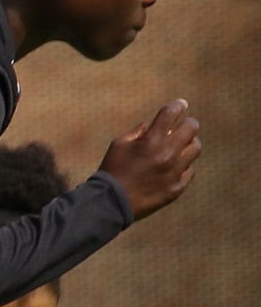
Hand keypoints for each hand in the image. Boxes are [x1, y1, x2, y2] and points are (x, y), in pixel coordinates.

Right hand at [98, 99, 199, 217]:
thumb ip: (139, 131)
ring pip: (195, 148)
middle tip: (186, 125)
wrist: (110, 202)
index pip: (171, 114)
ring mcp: (174, 172)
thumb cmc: (112, 170)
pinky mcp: (177, 187)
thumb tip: (155, 125)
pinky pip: (189, 170)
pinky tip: (174, 167)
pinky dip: (183, 165)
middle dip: (188, 123)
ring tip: (182, 145)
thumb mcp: (119, 145)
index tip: (181, 104)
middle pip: (191, 128)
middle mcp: (167, 154)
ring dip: (189, 143)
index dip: (178, 106)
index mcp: (151, 141)